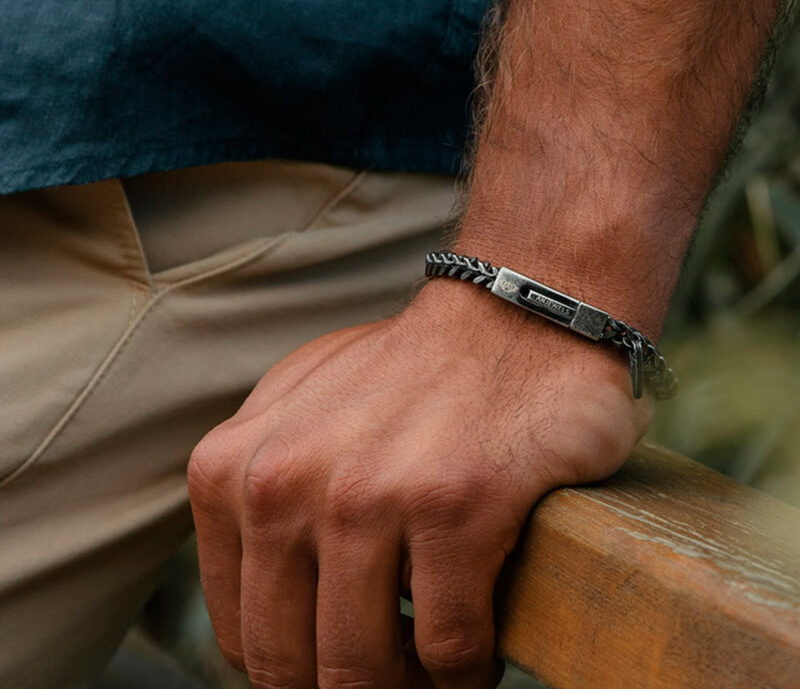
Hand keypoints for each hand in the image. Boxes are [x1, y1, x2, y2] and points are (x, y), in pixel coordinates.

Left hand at [187, 281, 651, 688]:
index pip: (240, 630)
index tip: (340, 660)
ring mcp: (367, 495)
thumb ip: (253, 486)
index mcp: (232, 470)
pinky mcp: (452, 508)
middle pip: (291, 664)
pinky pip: (448, 648)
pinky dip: (465, 671)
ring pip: (363, 670)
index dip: (294, 667)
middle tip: (391, 676)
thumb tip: (252, 596)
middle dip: (346, 687)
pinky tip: (479, 648)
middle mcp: (284, 483)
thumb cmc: (412, 374)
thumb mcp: (297, 409)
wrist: (510, 317)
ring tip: (434, 668)